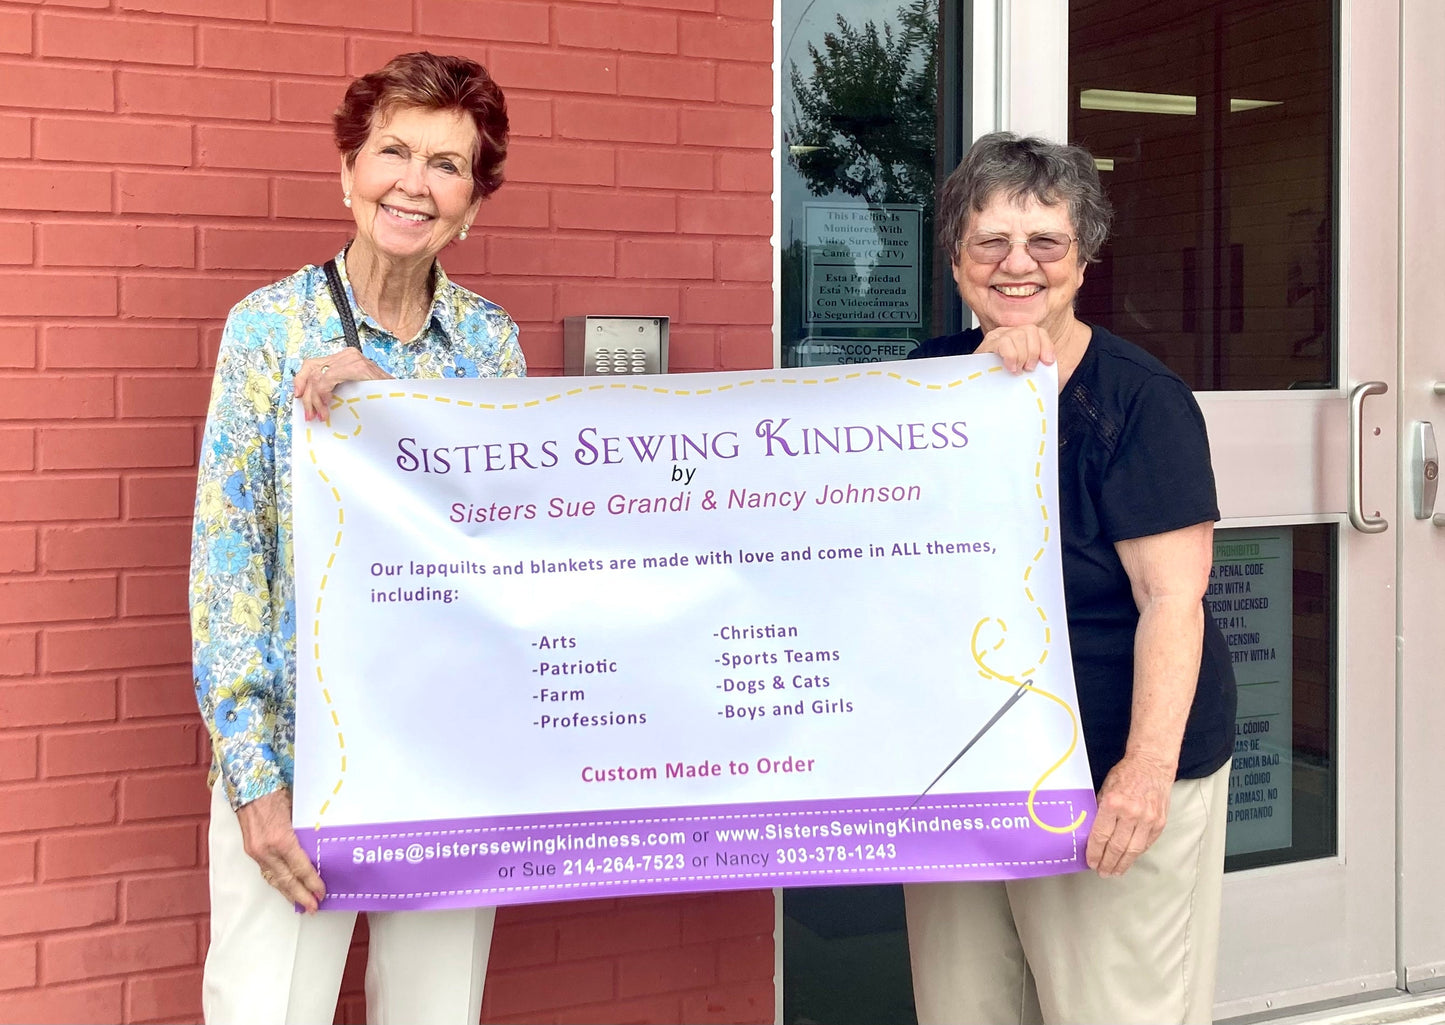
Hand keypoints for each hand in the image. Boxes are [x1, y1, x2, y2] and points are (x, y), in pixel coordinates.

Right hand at [235, 789, 325, 911]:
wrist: (249, 786)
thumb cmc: (277, 793)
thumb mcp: (298, 810)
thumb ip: (306, 831)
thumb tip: (321, 845)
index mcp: (281, 839)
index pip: (300, 868)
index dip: (312, 883)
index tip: (322, 892)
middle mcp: (266, 849)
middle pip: (286, 880)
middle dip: (301, 896)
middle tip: (314, 908)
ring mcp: (256, 851)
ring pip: (274, 879)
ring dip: (288, 893)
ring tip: (301, 904)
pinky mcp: (251, 850)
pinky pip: (266, 872)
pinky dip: (276, 882)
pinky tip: (285, 888)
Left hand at [293, 348, 390, 424]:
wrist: (402, 399)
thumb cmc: (381, 398)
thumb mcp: (353, 391)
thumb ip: (336, 389)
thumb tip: (314, 400)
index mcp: (346, 359)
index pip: (313, 364)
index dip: (301, 380)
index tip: (298, 396)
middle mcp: (348, 355)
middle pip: (311, 367)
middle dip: (306, 393)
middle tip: (309, 413)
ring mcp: (352, 359)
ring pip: (317, 375)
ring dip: (314, 399)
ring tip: (319, 414)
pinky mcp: (356, 367)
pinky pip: (327, 379)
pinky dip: (323, 394)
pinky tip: (327, 406)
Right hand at [977, 324, 1057, 374]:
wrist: (979, 391)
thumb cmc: (1000, 381)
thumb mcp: (1023, 371)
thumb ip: (1035, 364)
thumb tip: (1049, 364)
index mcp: (1019, 338)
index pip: (1038, 332)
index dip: (1046, 346)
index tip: (1048, 362)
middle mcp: (1008, 333)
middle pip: (1030, 330)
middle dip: (1034, 352)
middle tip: (1028, 368)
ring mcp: (997, 337)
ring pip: (1019, 334)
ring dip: (1022, 355)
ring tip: (1018, 369)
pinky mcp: (987, 344)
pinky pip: (1005, 342)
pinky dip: (1011, 356)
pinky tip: (1010, 367)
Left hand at [1085, 752, 1174, 876]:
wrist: (1152, 765)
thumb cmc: (1125, 774)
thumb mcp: (1105, 788)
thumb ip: (1100, 810)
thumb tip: (1092, 832)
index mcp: (1113, 803)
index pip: (1101, 835)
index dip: (1095, 852)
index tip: (1090, 862)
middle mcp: (1131, 813)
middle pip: (1117, 846)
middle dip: (1108, 862)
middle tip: (1102, 872)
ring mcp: (1148, 819)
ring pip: (1133, 849)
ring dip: (1123, 864)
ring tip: (1115, 872)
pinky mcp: (1159, 822)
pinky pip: (1146, 843)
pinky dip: (1136, 853)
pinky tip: (1129, 859)